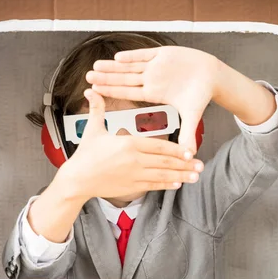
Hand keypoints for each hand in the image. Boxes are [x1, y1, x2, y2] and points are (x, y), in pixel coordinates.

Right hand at [58, 89, 203, 199]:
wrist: (77, 179)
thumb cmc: (85, 155)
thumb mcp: (92, 130)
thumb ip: (97, 110)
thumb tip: (91, 91)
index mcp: (129, 144)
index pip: (159, 146)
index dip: (177, 149)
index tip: (190, 151)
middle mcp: (135, 160)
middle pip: (166, 161)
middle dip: (185, 164)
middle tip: (201, 165)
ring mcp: (134, 175)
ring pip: (163, 175)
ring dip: (181, 176)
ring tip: (195, 177)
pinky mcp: (131, 187)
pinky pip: (153, 185)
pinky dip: (166, 185)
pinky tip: (177, 184)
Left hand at [86, 46, 220, 153]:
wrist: (213, 75)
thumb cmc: (200, 94)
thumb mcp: (192, 115)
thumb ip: (188, 133)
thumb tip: (190, 156)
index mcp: (154, 93)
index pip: (128, 92)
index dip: (112, 91)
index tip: (95, 90)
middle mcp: (151, 79)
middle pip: (124, 78)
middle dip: (106, 78)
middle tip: (88, 77)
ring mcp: (156, 66)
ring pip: (130, 65)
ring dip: (113, 66)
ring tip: (96, 66)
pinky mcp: (164, 53)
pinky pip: (145, 54)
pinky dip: (133, 56)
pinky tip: (118, 58)